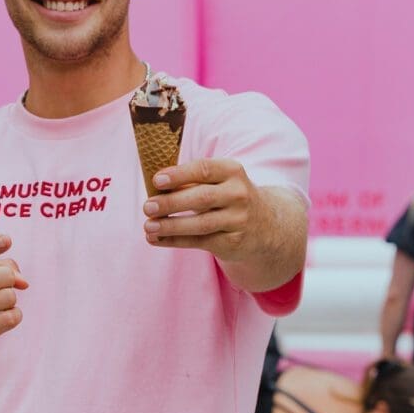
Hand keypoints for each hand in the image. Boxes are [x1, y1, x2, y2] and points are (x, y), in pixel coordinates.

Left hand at [141, 158, 266, 260]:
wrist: (266, 225)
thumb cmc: (227, 196)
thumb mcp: (219, 181)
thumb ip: (191, 181)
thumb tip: (154, 188)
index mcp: (232, 171)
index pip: (204, 169)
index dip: (179, 175)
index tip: (156, 180)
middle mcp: (239, 194)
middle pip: (202, 198)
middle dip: (172, 203)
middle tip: (147, 207)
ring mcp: (238, 220)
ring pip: (200, 224)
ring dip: (170, 226)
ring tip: (148, 226)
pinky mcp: (233, 243)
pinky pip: (200, 242)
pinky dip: (175, 241)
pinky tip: (156, 240)